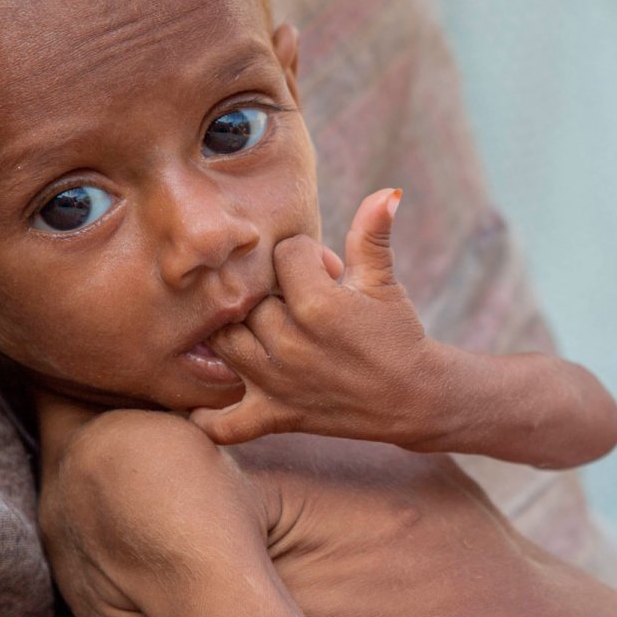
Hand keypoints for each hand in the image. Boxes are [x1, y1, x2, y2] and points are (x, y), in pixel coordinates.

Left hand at [190, 188, 450, 445]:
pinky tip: (199, 404)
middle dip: (270, 292)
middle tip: (295, 301)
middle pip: (249, 298)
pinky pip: (226, 425)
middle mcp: (291, 344)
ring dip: (233, 332)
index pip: (284, 255)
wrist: (416, 397)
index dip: (304, 256)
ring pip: (223, 342)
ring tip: (259, 328)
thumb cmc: (398, 334)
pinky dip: (207, 419)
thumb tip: (389, 192)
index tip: (326, 271)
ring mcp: (278, 383)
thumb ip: (373, 235)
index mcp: (319, 305)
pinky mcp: (276, 416)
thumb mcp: (384, 282)